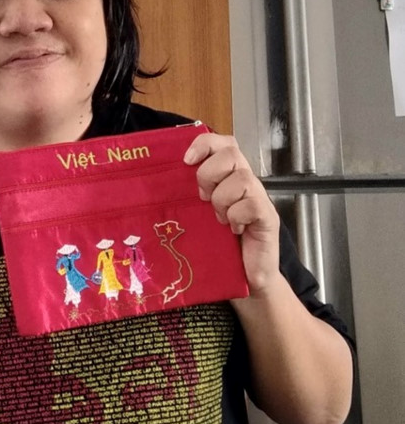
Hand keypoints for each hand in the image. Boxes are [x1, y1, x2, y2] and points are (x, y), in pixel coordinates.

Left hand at [183, 132, 279, 294]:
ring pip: (240, 178)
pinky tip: (234, 229)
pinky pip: (251, 203)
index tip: (186, 160)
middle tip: (203, 198)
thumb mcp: (198, 215)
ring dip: (222, 199)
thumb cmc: (219, 247)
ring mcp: (258, 198)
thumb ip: (189, 196)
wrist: (246, 280)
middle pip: (231, 152)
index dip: (204, 144)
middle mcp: (245, 182)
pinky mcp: (268, 216)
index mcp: (227, 177)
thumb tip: (157, 183)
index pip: (222, 143)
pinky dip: (236, 216)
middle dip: (209, 173)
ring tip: (220, 219)